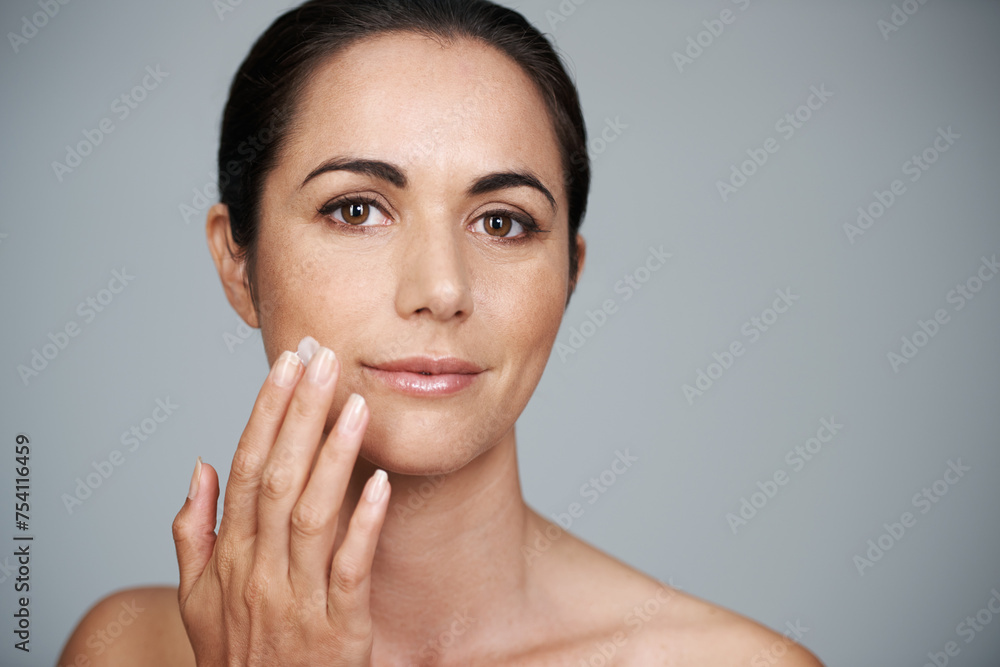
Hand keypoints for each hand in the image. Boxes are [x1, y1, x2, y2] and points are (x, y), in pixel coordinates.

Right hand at [172, 337, 389, 665]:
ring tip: (355, 403)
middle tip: (322, 358)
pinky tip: (380, 481)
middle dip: (299, 414)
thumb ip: (193, 533)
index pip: (245, 469)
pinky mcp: (338, 629)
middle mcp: (258, 571)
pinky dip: (363, 523)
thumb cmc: (236, 657)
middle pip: (276, 477)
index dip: (266, 413)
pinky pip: (351, 568)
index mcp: (228, 558)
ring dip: (333, 455)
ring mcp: (297, 599)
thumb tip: (198, 465)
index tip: (287, 365)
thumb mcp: (195, 601)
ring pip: (311, 514)